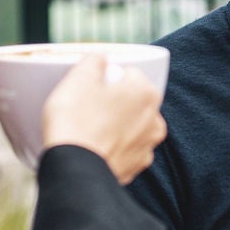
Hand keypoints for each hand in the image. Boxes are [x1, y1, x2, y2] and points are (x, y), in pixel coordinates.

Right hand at [40, 54, 166, 184]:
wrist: (74, 170)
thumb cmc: (76, 121)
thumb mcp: (79, 78)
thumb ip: (94, 60)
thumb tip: (100, 59)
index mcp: (146, 93)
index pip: (127, 74)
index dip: (105, 78)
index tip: (89, 88)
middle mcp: (155, 119)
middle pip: (131, 101)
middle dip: (113, 102)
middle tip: (86, 108)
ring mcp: (147, 146)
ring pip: (129, 126)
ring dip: (114, 125)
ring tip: (88, 130)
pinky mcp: (135, 168)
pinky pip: (123, 150)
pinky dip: (111, 147)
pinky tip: (93, 148)